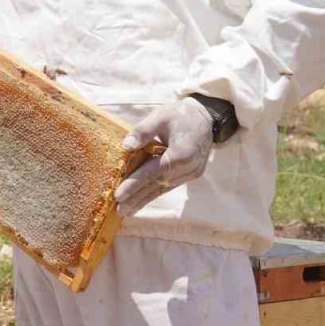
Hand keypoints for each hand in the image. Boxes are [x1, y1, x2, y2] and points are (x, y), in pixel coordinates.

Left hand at [115, 98, 213, 215]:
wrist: (206, 117)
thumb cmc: (180, 115)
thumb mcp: (160, 116)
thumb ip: (143, 131)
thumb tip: (125, 146)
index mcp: (181, 153)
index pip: (152, 172)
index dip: (134, 184)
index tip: (118, 195)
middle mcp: (188, 168)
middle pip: (157, 185)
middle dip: (137, 198)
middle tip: (119, 210)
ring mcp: (191, 173)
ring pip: (163, 188)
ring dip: (144, 200)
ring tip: (127, 210)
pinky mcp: (191, 174)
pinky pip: (169, 185)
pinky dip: (154, 192)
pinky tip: (141, 200)